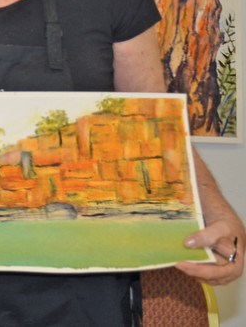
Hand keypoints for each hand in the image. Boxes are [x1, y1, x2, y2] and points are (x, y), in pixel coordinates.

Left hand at [178, 148, 244, 285]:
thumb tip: (181, 140)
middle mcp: (236, 239)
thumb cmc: (203, 198)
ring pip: (227, 272)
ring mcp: (235, 253)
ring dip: (204, 274)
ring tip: (181, 267)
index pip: (222, 231)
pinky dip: (205, 277)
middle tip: (181, 262)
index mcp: (228, 220)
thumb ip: (189, 167)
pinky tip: (187, 269)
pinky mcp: (226, 262)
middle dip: (207, 266)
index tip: (186, 240)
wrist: (212, 207)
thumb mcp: (195, 185)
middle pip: (232, 261)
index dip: (205, 238)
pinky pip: (220, 277)